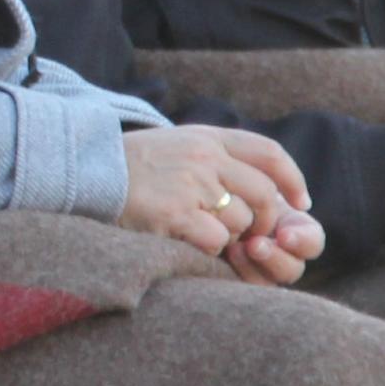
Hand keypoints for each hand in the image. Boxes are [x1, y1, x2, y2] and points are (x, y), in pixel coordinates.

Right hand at [119, 125, 321, 284]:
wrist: (85, 173)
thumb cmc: (130, 167)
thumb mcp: (176, 146)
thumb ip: (214, 157)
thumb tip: (257, 184)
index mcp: (207, 137)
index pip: (268, 153)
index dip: (291, 179)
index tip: (299, 203)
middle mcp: (204, 157)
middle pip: (262, 194)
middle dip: (263, 221)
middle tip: (250, 235)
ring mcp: (191, 184)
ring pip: (240, 221)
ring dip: (226, 236)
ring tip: (194, 230)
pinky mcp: (176, 214)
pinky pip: (214, 240)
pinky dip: (204, 248)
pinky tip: (181, 240)